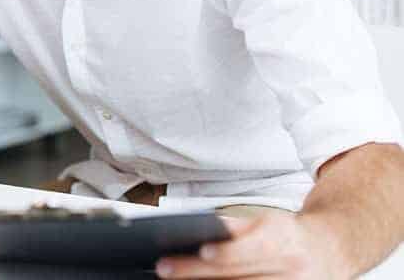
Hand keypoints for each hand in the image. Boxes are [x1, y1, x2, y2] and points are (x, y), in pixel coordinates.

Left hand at [155, 213, 350, 279]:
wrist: (329, 251)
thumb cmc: (290, 235)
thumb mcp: (264, 221)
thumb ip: (233, 228)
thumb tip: (201, 229)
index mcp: (281, 242)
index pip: (248, 250)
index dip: (225, 253)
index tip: (201, 251)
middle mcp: (288, 270)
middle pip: (236, 276)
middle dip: (196, 273)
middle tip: (166, 269)